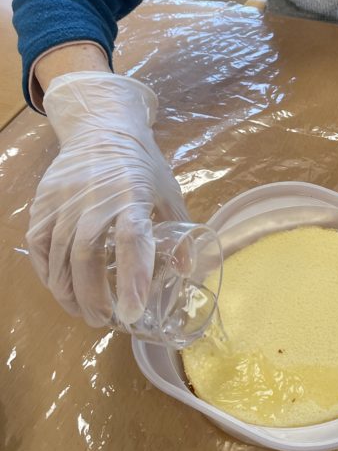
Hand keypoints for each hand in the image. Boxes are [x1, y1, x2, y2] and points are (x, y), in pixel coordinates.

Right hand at [27, 72, 187, 326]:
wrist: (100, 129)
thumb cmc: (141, 165)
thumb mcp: (169, 193)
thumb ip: (178, 232)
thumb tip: (185, 270)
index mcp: (133, 197)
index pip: (131, 240)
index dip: (132, 277)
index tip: (131, 311)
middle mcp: (94, 200)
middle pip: (87, 256)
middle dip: (93, 296)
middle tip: (105, 321)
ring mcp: (64, 202)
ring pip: (59, 256)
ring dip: (70, 292)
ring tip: (84, 312)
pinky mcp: (43, 204)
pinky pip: (39, 246)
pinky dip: (48, 273)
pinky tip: (61, 288)